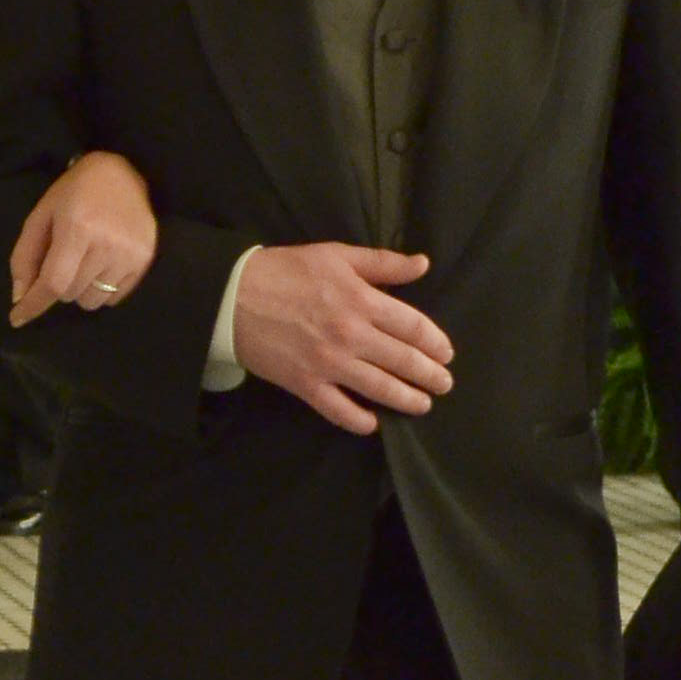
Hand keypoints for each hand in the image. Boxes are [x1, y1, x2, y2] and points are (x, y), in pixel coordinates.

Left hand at [8, 151, 157, 324]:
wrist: (121, 173)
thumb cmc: (75, 192)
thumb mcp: (42, 216)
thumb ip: (26, 256)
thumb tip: (21, 297)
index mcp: (77, 227)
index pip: (54, 282)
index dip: (34, 305)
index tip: (17, 318)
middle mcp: (107, 244)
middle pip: (70, 294)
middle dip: (59, 284)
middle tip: (64, 257)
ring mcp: (130, 254)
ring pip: (92, 300)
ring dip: (81, 289)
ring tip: (85, 260)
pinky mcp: (145, 260)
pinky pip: (115, 298)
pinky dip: (102, 289)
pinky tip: (103, 263)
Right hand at [229, 243, 453, 433]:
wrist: (233, 296)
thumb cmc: (286, 271)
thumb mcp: (336, 256)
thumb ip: (382, 263)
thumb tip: (422, 265)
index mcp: (362, 301)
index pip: (413, 327)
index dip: (435, 343)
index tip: (446, 353)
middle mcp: (351, 336)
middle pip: (403, 361)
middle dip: (429, 376)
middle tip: (444, 385)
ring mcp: (329, 364)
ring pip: (379, 389)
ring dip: (406, 400)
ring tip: (422, 405)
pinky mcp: (306, 385)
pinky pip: (339, 410)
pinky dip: (359, 421)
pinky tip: (373, 423)